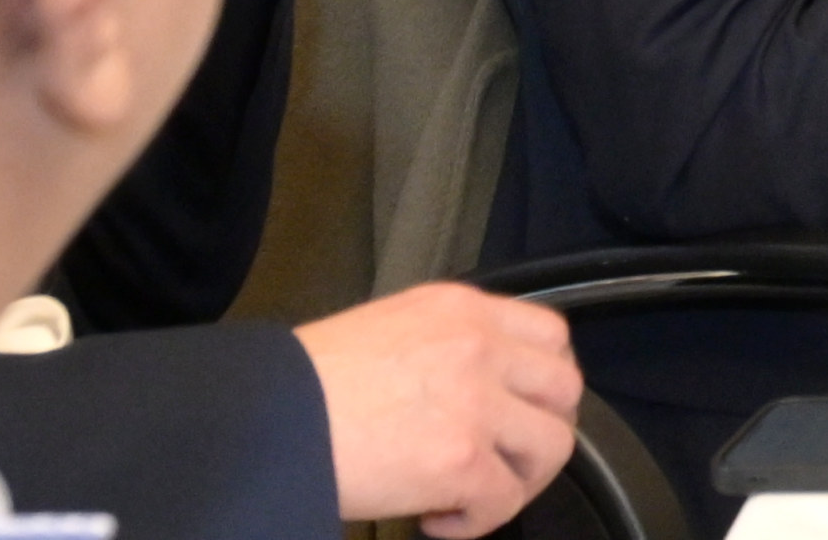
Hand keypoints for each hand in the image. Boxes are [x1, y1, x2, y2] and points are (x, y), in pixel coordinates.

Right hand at [293, 284, 583, 536]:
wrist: (263, 420)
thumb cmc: (303, 385)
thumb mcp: (385, 333)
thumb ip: (439, 348)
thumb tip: (463, 394)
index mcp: (459, 308)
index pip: (548, 335)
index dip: (541, 384)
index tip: (516, 414)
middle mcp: (478, 345)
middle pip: (564, 389)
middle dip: (541, 433)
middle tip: (500, 462)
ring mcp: (477, 401)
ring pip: (552, 446)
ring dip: (518, 481)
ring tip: (470, 495)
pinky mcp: (464, 458)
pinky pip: (505, 502)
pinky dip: (476, 522)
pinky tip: (433, 520)